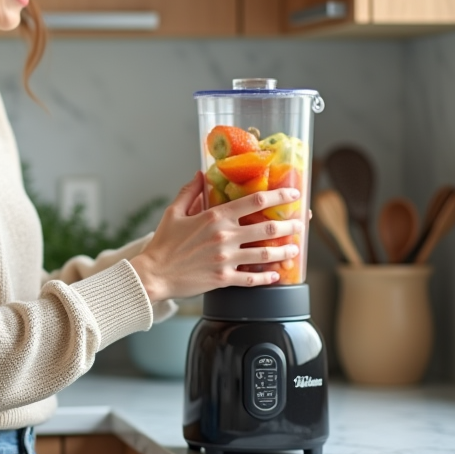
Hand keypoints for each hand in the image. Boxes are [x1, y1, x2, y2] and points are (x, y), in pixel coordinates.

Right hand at [128, 173, 304, 303]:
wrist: (153, 275)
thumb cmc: (163, 244)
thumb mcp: (174, 212)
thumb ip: (190, 192)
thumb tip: (201, 174)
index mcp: (215, 217)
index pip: (255, 201)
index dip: (279, 195)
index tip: (293, 194)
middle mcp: (225, 237)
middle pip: (268, 229)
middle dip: (290, 225)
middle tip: (300, 224)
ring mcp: (226, 259)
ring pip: (265, 255)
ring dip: (284, 251)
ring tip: (295, 249)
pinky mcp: (224, 279)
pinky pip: (252, 278)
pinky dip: (267, 277)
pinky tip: (275, 275)